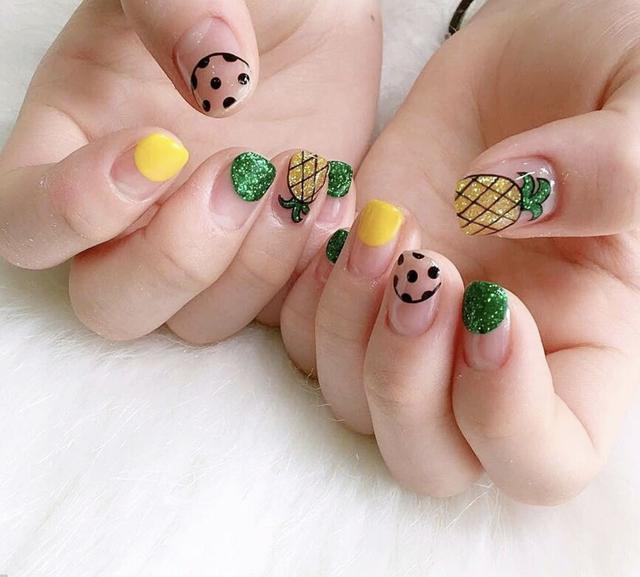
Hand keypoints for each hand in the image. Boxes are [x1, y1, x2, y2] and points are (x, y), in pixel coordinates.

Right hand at [0, 0, 379, 340]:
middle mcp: (137, 215)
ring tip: (299, 175)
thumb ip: (170, 7)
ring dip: (254, 267)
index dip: (78, 211)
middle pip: (111, 306)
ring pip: (199, 322)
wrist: (319, 16)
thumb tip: (213, 84)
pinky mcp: (274, 257)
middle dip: (176, 261)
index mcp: (78, 146)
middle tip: (238, 174)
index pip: (27, 227)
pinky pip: (279, 309)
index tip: (161, 145)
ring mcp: (210, 245)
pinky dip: (310, 270)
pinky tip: (332, 193)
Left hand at [281, 0, 639, 504]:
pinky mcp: (356, 283)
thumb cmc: (603, 71)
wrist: (523, 54)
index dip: (508, 417)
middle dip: (405, 381)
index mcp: (582, 346)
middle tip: (423, 272)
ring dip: (344, 328)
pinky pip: (300, 339)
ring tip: (377, 229)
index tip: (492, 308)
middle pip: (427, 458)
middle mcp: (487, 359)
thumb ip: (614, 172)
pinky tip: (330, 224)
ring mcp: (412, 324)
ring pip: (350, 404)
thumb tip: (505, 203)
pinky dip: (300, 296)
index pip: (543, 462)